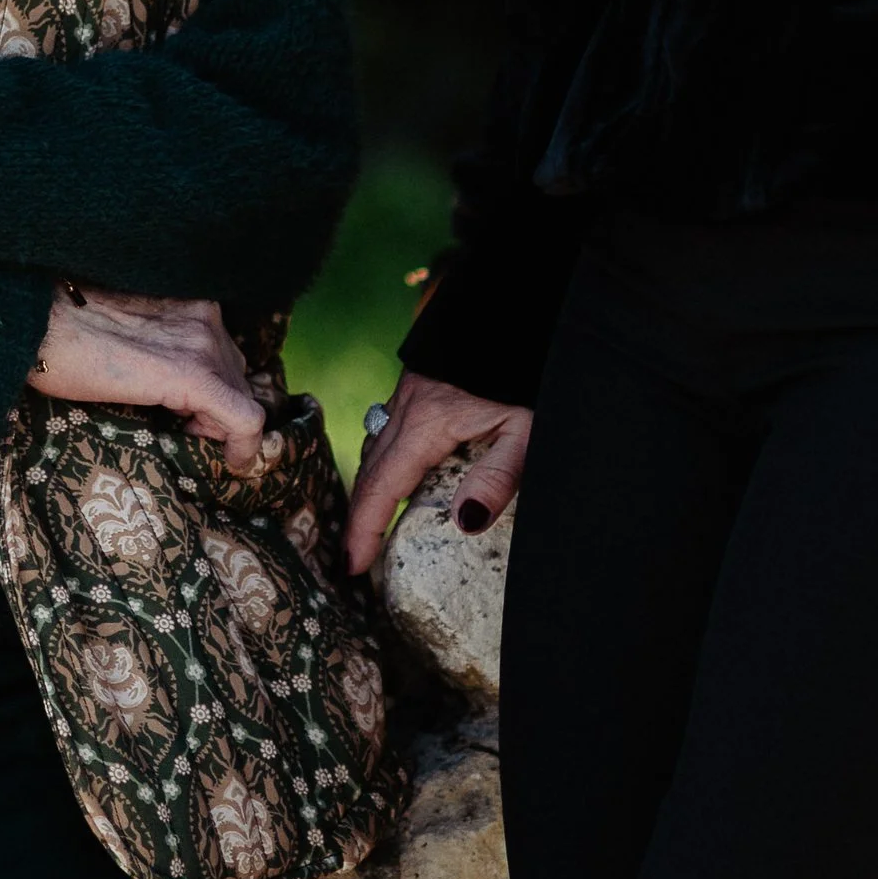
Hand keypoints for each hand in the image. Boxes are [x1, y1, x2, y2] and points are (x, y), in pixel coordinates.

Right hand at [29, 288, 274, 474]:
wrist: (36, 323)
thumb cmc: (63, 330)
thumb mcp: (127, 331)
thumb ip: (159, 345)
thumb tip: (168, 384)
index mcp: (190, 302)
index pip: (226, 354)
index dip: (215, 389)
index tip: (192, 415)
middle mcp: (205, 317)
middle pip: (237, 376)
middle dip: (218, 408)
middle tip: (182, 427)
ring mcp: (201, 345)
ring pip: (242, 398)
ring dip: (220, 423)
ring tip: (184, 435)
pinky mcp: (192, 376)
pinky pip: (243, 418)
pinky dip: (244, 445)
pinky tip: (232, 463)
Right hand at [344, 368, 533, 575]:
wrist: (513, 312)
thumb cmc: (525, 373)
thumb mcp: (525, 431)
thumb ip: (497, 476)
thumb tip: (464, 522)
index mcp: (426, 425)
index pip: (384, 487)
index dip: (365, 529)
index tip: (352, 566)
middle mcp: (406, 409)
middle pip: (371, 472)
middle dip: (359, 518)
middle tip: (353, 561)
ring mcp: (407, 393)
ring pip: (376, 450)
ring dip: (369, 490)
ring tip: (369, 528)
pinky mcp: (418, 384)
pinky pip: (386, 431)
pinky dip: (382, 463)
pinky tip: (394, 477)